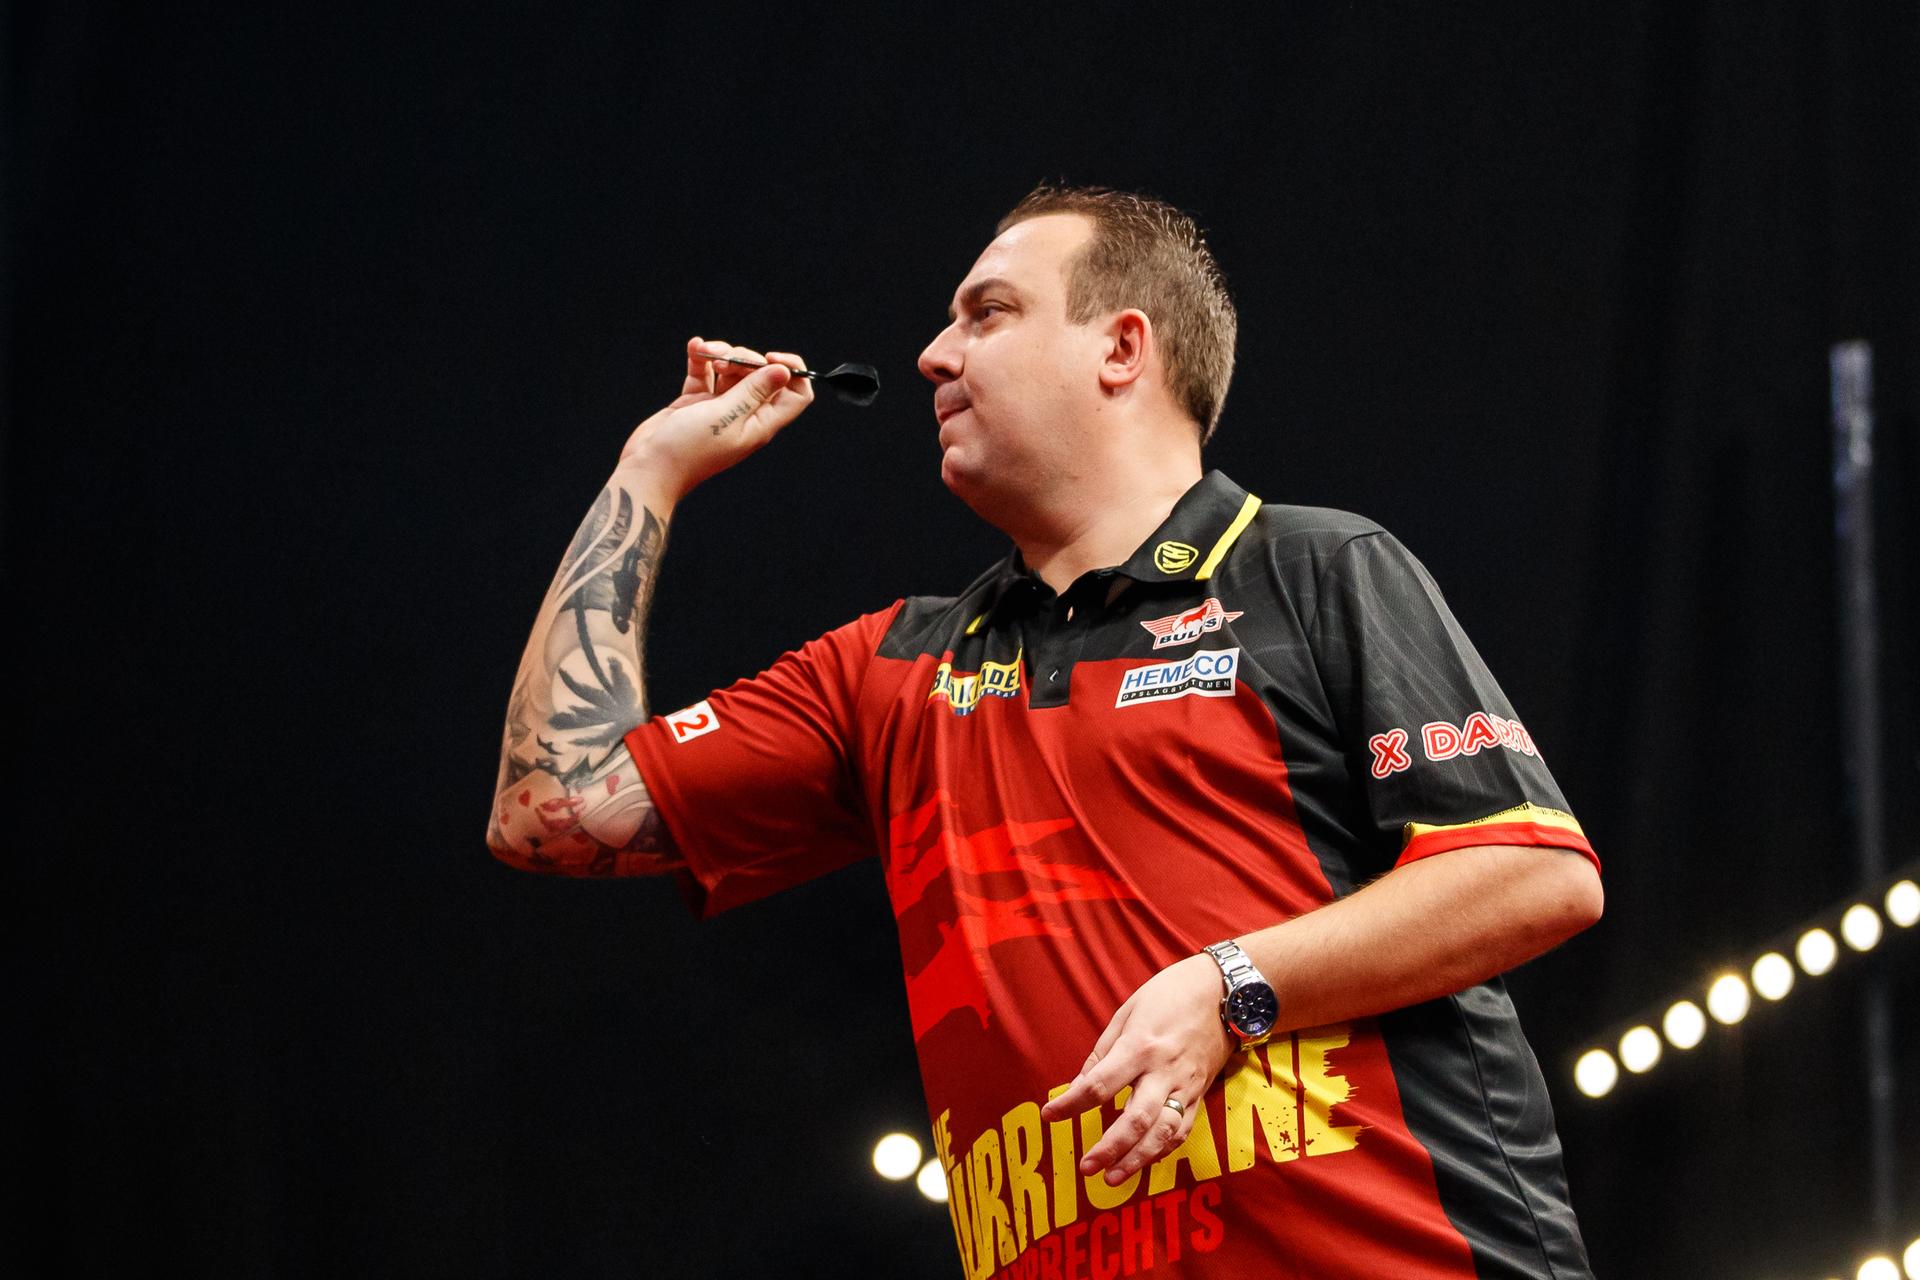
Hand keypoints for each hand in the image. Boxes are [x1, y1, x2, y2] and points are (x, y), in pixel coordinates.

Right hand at [619, 337, 815, 500]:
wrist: (649, 467)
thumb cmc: (689, 450)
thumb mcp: (726, 416)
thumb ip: (754, 391)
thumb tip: (785, 372)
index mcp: (761, 423)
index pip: (796, 395)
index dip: (791, 371)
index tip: (770, 358)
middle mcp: (744, 414)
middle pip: (761, 375)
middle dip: (745, 358)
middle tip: (724, 362)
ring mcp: (720, 407)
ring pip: (732, 370)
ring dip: (721, 354)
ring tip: (705, 353)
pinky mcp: (696, 402)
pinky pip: (704, 373)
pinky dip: (700, 358)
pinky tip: (695, 347)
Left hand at [1040, 953, 1236, 1184]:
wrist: (1226, 992)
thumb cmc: (1170, 994)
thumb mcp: (1128, 1011)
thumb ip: (1103, 1051)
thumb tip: (1079, 1085)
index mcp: (1140, 1046)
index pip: (1100, 1084)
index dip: (1071, 1104)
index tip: (1049, 1116)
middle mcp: (1164, 1071)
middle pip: (1135, 1119)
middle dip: (1109, 1148)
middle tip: (1085, 1167)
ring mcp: (1186, 1086)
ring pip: (1162, 1133)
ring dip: (1137, 1160)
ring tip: (1111, 1178)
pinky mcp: (1201, 1095)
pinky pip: (1182, 1130)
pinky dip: (1162, 1150)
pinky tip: (1143, 1162)